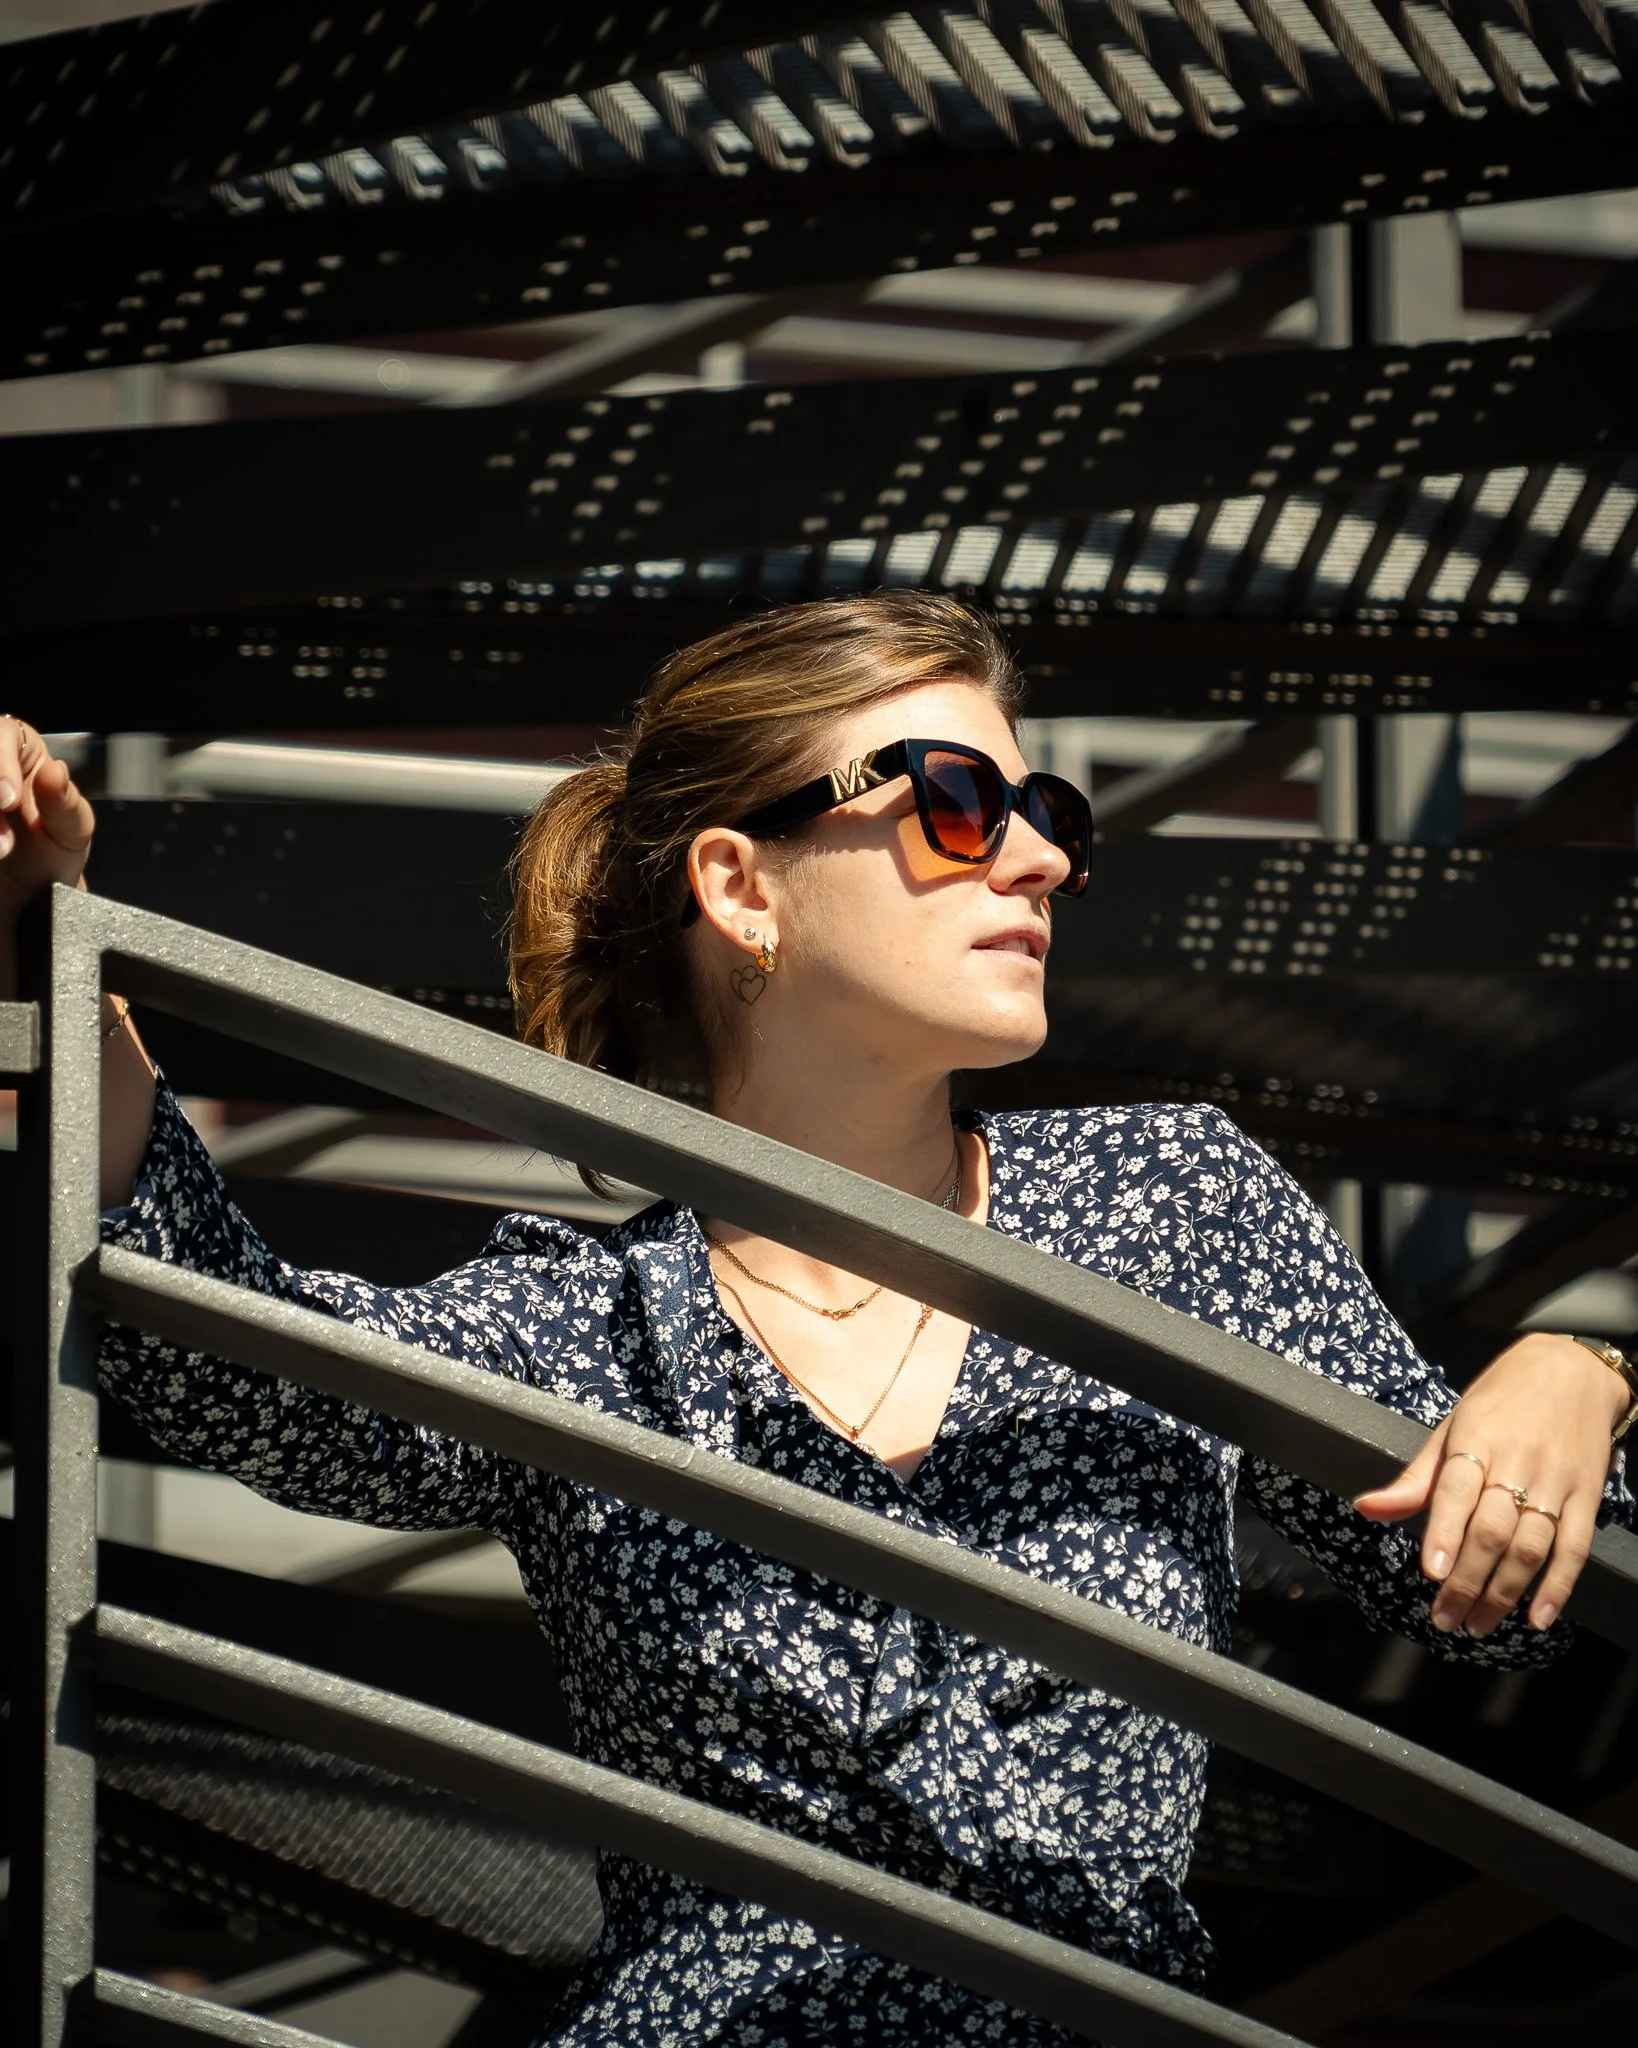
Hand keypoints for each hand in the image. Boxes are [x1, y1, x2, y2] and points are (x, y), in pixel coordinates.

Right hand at [0, 716, 95, 925]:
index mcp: (21, 750)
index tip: (9, 800)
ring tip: (0, 854)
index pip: (2, 733)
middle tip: (2, 844)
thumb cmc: (52, 854)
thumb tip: (55, 770)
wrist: (27, 895)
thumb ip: (65, 802)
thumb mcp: (71, 833)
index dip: (1, 763)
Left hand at [1353, 1331, 1627, 1636]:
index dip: (1444, 1532)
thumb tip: (1366, 1508)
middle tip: (1444, 1617)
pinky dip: (1557, 1587)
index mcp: (1476, 1438)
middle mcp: (1517, 1461)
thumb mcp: (1451, 1427)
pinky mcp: (1587, 1496)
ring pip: (1531, 1547)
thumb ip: (1415, 1477)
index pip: (1456, 1489)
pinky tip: (1536, 1617)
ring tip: (1478, 1624)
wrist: (1572, 1370)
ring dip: (1503, 1594)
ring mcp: (1555, 1481)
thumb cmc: (1500, 1400)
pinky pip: (1574, 1548)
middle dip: (1466, 1581)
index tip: (1431, 1571)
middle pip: (1492, 1530)